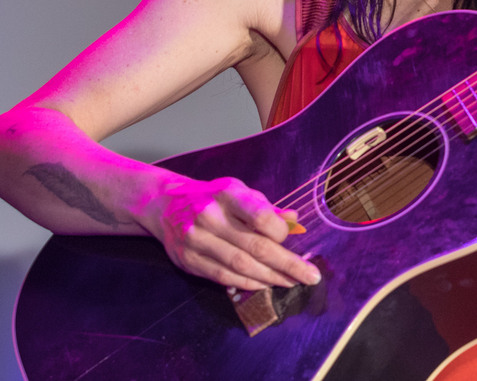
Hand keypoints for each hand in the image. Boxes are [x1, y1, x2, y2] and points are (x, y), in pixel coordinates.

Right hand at [138, 173, 320, 290]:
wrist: (165, 204)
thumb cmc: (213, 198)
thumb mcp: (239, 191)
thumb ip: (266, 207)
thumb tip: (295, 221)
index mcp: (227, 195)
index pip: (260, 217)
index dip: (281, 231)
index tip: (291, 238)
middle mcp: (210, 217)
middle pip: (255, 246)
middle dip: (287, 264)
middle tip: (310, 276)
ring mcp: (197, 240)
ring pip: (240, 265)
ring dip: (270, 278)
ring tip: (291, 282)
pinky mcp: (188, 261)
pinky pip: (223, 277)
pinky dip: (248, 283)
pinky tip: (265, 284)